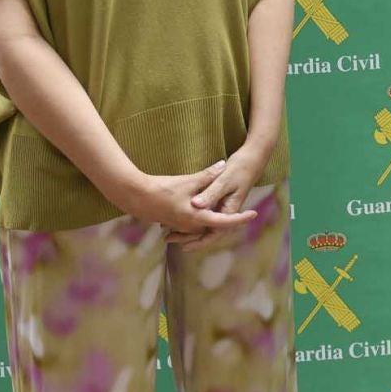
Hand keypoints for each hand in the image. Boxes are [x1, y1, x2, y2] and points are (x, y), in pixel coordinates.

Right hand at [119, 163, 258, 236]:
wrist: (136, 196)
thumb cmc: (163, 189)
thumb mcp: (188, 181)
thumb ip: (208, 176)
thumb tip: (223, 165)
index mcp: (198, 217)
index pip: (225, 221)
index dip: (241, 218)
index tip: (254, 214)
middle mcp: (192, 226)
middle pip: (216, 226)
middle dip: (230, 220)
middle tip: (246, 212)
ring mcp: (182, 226)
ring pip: (204, 225)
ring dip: (216, 220)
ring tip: (229, 211)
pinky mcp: (175, 222)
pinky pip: (194, 224)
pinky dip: (203, 219)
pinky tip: (206, 211)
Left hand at [167, 142, 272, 246]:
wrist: (252, 159)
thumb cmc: (240, 169)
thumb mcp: (224, 180)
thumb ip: (211, 193)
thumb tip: (196, 206)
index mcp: (229, 210)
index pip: (215, 232)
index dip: (200, 241)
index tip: (185, 247)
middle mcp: (225, 212)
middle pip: (208, 231)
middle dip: (190, 238)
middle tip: (169, 239)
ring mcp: (222, 207)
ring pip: (205, 223)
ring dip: (189, 229)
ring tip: (169, 232)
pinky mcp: (218, 201)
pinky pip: (205, 213)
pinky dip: (192, 217)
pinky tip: (178, 215)